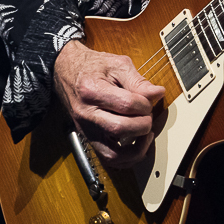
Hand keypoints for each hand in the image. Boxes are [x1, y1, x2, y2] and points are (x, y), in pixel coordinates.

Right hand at [53, 40, 166, 167]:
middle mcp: (86, 114)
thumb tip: (158, 94)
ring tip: (146, 134)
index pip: (126, 105)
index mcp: (92, 90)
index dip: (145, 104)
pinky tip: (137, 144)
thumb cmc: (93, 67)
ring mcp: (86, 129)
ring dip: (137, 148)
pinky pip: (108, 158)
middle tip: (148, 115)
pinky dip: (127, 158)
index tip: (150, 100)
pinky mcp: (89, 138)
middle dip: (143, 124)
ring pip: (112, 154)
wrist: (66, 71)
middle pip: (119, 129)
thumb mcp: (117, 64)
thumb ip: (138, 81)